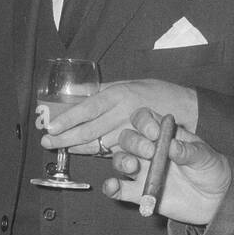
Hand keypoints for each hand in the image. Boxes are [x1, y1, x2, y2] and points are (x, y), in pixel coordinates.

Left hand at [40, 80, 198, 155]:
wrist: (186, 110)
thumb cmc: (156, 92)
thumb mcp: (128, 83)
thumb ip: (103, 89)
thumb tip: (77, 89)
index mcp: (119, 95)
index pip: (88, 108)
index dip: (69, 118)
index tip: (52, 125)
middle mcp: (122, 114)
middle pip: (89, 129)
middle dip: (65, 138)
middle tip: (46, 142)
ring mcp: (129, 133)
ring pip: (97, 144)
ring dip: (76, 147)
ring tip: (58, 148)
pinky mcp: (135, 147)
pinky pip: (110, 151)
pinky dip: (94, 152)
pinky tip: (80, 152)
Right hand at [100, 107, 232, 223]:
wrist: (216, 200)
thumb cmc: (211, 170)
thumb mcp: (206, 157)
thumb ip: (189, 151)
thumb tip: (173, 146)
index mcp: (164, 134)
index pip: (144, 118)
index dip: (144, 122)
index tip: (155, 133)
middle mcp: (148, 150)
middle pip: (128, 137)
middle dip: (134, 142)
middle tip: (149, 152)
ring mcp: (142, 171)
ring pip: (120, 160)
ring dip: (121, 161)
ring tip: (133, 168)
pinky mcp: (139, 193)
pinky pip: (119, 189)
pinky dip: (111, 187)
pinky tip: (113, 187)